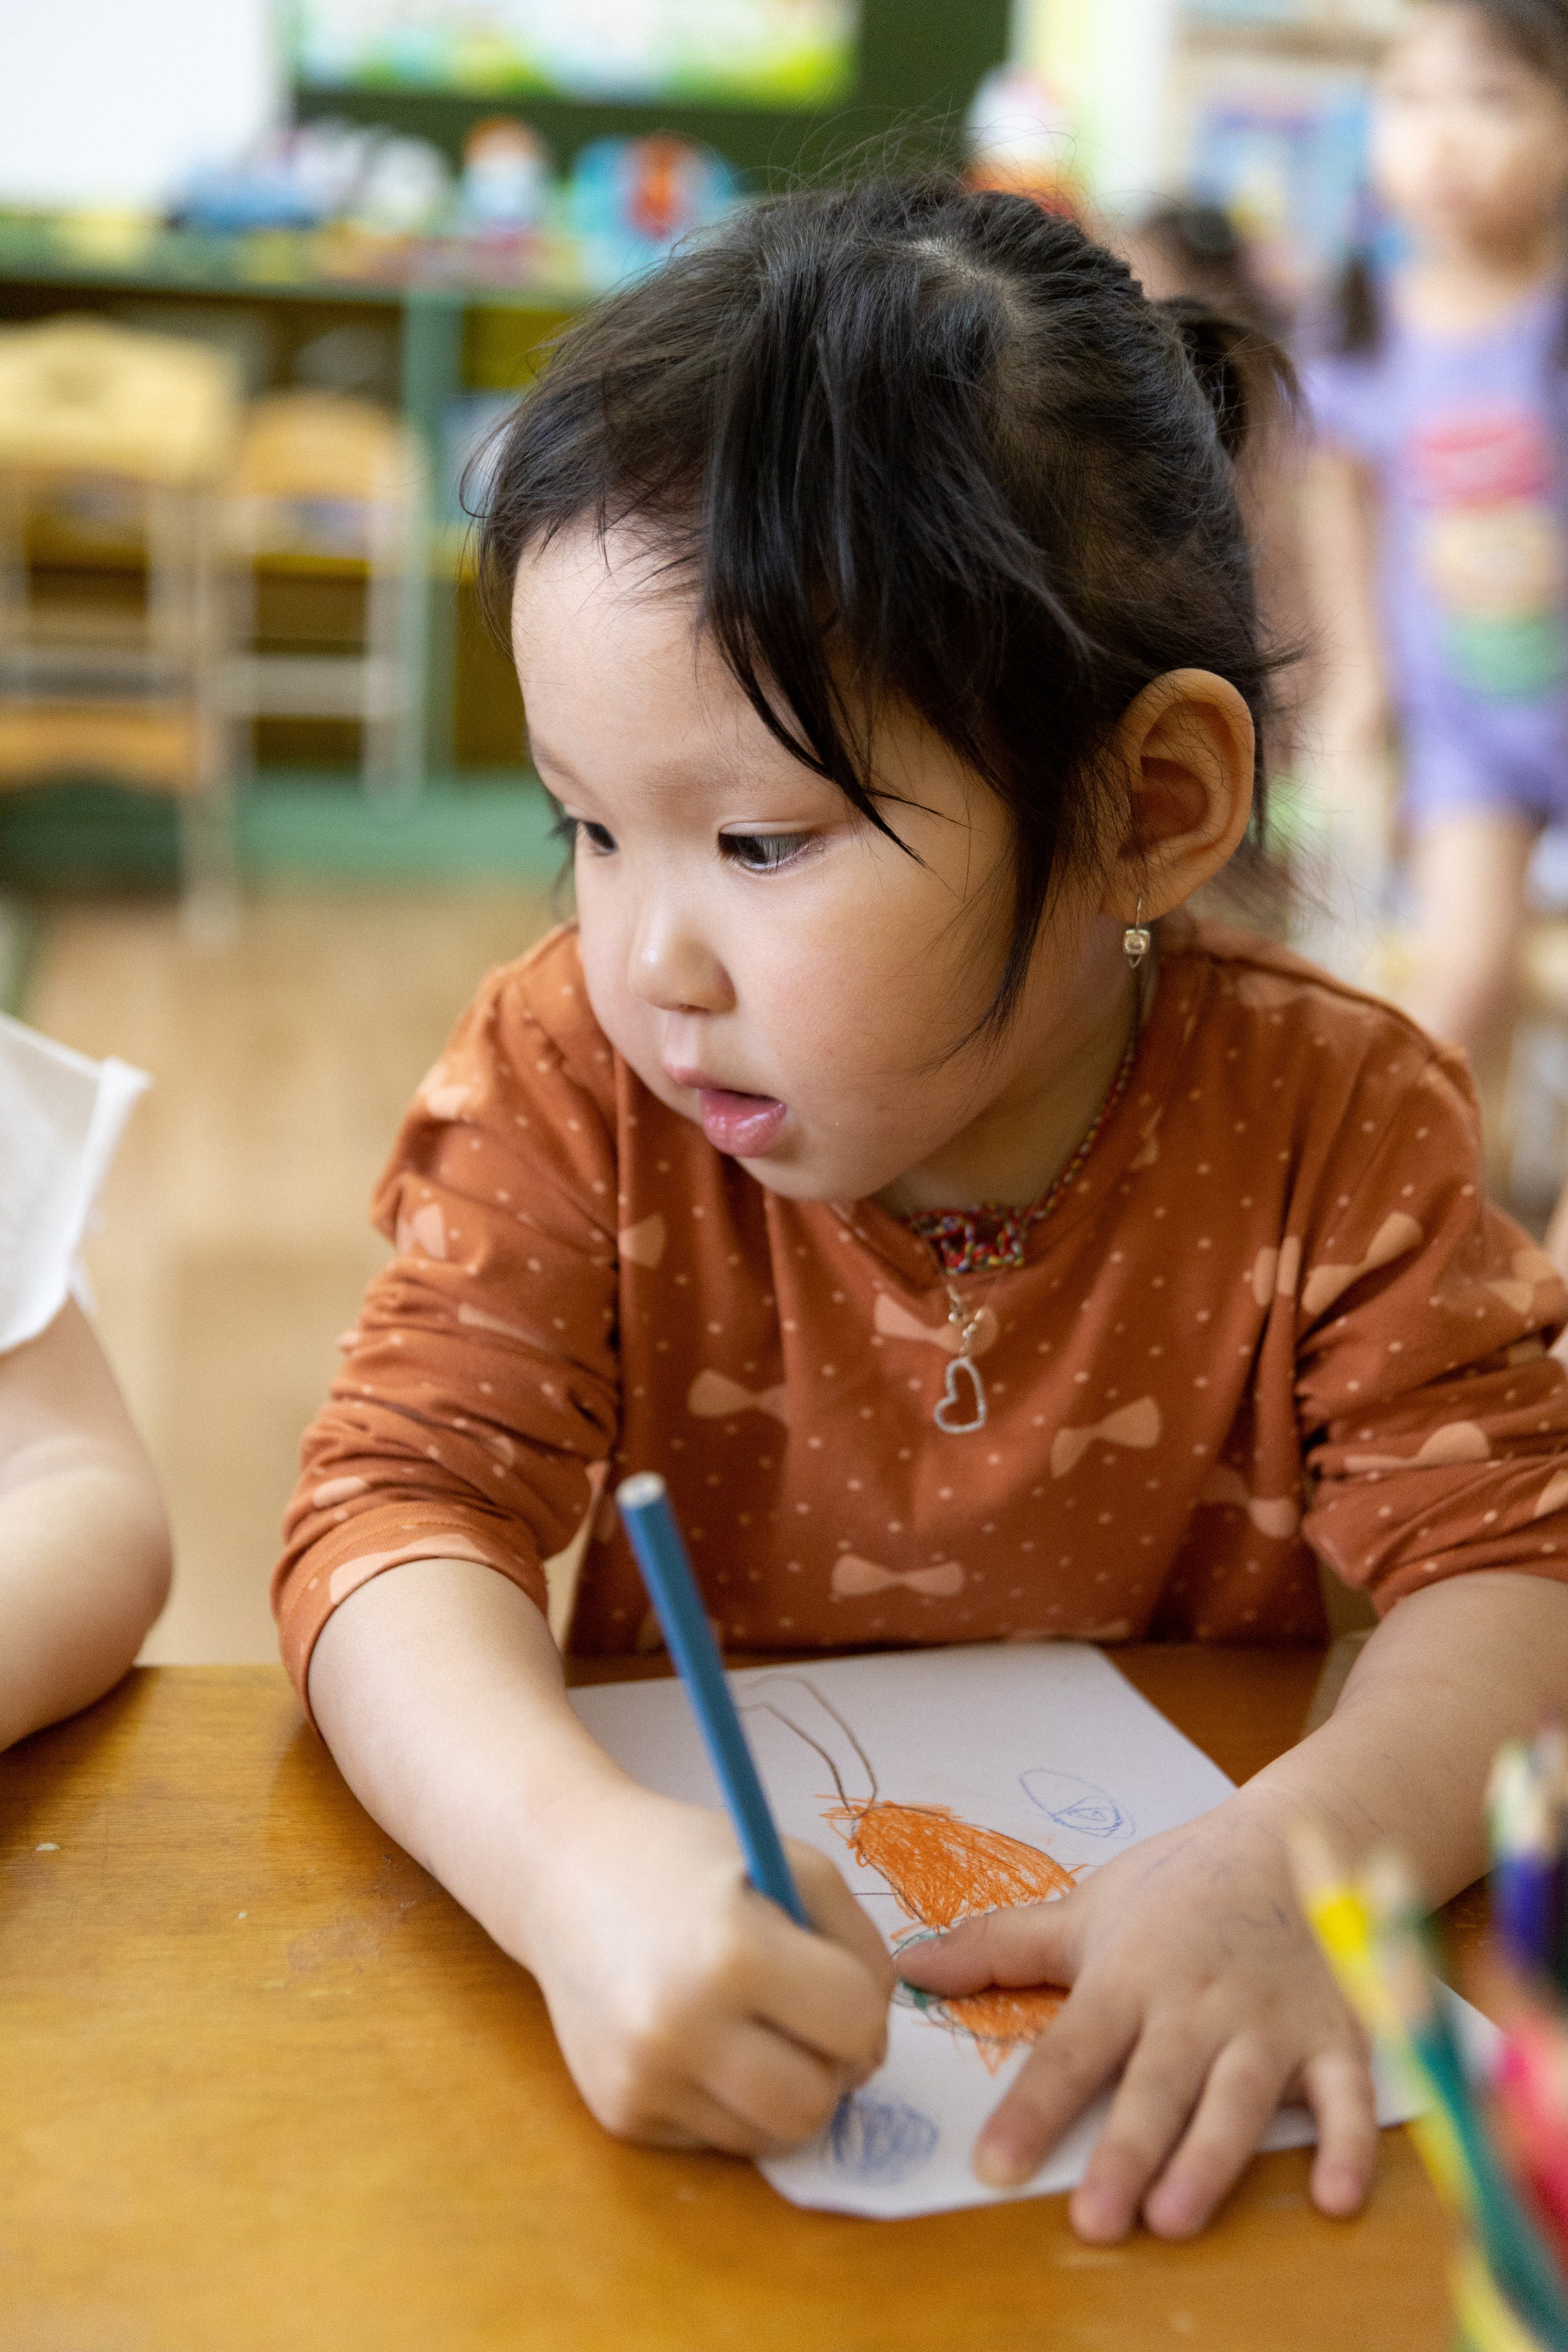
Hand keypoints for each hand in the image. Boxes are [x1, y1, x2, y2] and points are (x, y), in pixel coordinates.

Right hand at [516, 1779, 893, 2153]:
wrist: (565, 1875)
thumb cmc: (690, 1862)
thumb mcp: (790, 1864)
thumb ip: (858, 1946)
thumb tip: (874, 2044)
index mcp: (731, 1951)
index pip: (854, 2022)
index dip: (865, 2004)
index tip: (838, 1979)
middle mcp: (680, 2026)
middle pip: (814, 2105)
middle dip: (831, 2067)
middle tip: (809, 2022)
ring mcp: (643, 2078)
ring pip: (769, 2136)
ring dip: (783, 2090)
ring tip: (757, 2028)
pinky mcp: (620, 2112)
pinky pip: (716, 2137)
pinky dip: (728, 2099)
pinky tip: (700, 2038)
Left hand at [894, 1795, 1376, 2239]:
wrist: (1294, 1838)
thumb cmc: (1180, 1883)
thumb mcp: (1088, 1907)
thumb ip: (1000, 1946)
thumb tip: (909, 1967)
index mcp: (1129, 1975)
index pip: (1070, 2051)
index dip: (1032, 2109)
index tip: (994, 2166)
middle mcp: (1196, 2003)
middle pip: (1155, 2085)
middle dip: (1125, 2152)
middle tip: (1095, 2218)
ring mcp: (1270, 2022)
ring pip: (1238, 2098)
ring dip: (1210, 2159)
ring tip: (1176, 2217)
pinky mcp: (1337, 2034)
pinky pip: (1348, 2094)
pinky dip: (1347, 2144)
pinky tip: (1337, 2200)